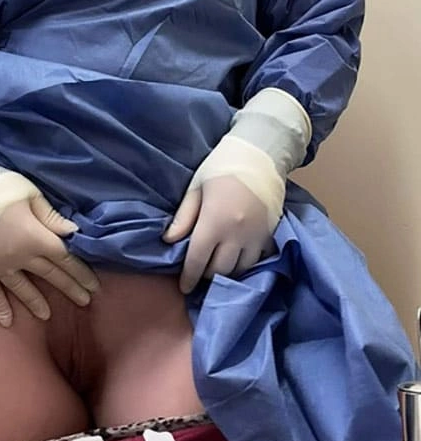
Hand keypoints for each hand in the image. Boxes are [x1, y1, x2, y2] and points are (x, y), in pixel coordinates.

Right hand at [0, 122, 99, 327]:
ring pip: (22, 288)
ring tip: (48, 315)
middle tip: (84, 302)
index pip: (64, 259)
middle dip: (69, 288)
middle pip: (49, 274)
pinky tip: (7, 321)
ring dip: (36, 301)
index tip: (93, 285)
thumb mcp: (30, 194)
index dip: (80, 272)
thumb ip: (51, 217)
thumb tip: (74, 234)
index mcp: (35, 237)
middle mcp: (20, 258)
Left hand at [163, 134, 284, 292]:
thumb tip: (169, 241)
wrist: (260, 154)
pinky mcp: (271, 233)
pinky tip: (238, 260)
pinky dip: (247, 264)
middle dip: (207, 276)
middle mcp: (236, 234)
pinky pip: (259, 260)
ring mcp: (256, 236)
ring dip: (227, 273)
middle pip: (220, 270)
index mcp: (214, 221)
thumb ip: (184, 216)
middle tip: (200, 273)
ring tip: (218, 268)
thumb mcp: (196, 187)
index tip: (184, 287)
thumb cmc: (221, 166)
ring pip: (241, 270)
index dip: (189, 277)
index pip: (198, 260)